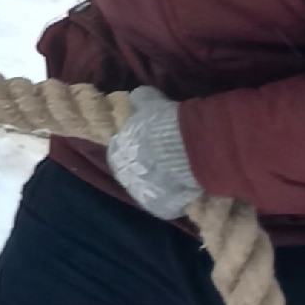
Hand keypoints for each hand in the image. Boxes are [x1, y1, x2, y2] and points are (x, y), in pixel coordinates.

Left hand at [104, 87, 202, 219]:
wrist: (187, 148)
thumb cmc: (164, 123)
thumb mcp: (150, 104)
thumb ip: (141, 101)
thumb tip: (137, 97)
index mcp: (117, 152)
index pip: (119, 151)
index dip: (133, 147)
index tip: (148, 144)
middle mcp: (125, 176)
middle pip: (133, 173)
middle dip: (146, 168)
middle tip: (165, 161)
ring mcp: (142, 195)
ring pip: (148, 190)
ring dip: (159, 184)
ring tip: (176, 176)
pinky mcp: (160, 207)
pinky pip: (165, 206)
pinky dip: (174, 200)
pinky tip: (185, 192)